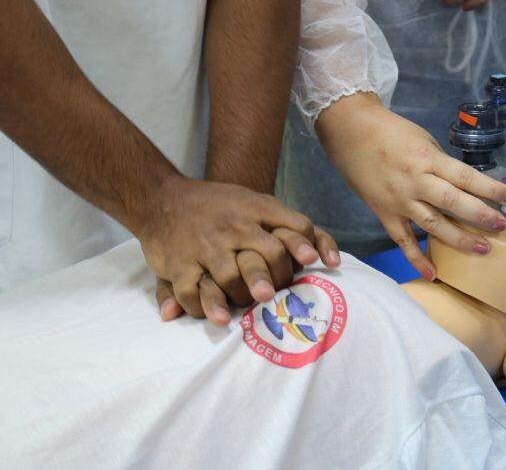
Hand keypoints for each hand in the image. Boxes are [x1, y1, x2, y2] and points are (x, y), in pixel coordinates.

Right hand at [135, 177, 338, 325]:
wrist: (162, 198)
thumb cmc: (219, 205)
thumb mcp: (253, 202)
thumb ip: (289, 225)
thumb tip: (332, 260)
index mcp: (255, 210)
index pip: (293, 225)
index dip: (306, 245)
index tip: (313, 262)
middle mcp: (234, 227)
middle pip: (268, 253)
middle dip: (280, 277)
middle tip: (281, 295)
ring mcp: (207, 246)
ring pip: (232, 277)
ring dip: (244, 297)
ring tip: (252, 312)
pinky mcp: (180, 264)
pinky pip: (194, 291)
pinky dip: (206, 308)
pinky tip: (220, 319)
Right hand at [317, 93, 505, 279]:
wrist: (350, 131)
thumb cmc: (390, 131)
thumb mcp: (422, 138)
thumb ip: (440, 163)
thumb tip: (461, 182)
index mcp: (428, 159)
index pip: (465, 177)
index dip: (490, 188)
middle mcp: (415, 181)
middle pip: (453, 202)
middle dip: (480, 216)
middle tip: (502, 225)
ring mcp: (399, 200)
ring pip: (432, 224)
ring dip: (458, 239)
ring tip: (482, 248)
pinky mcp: (384, 213)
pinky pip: (402, 239)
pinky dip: (416, 258)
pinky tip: (433, 274)